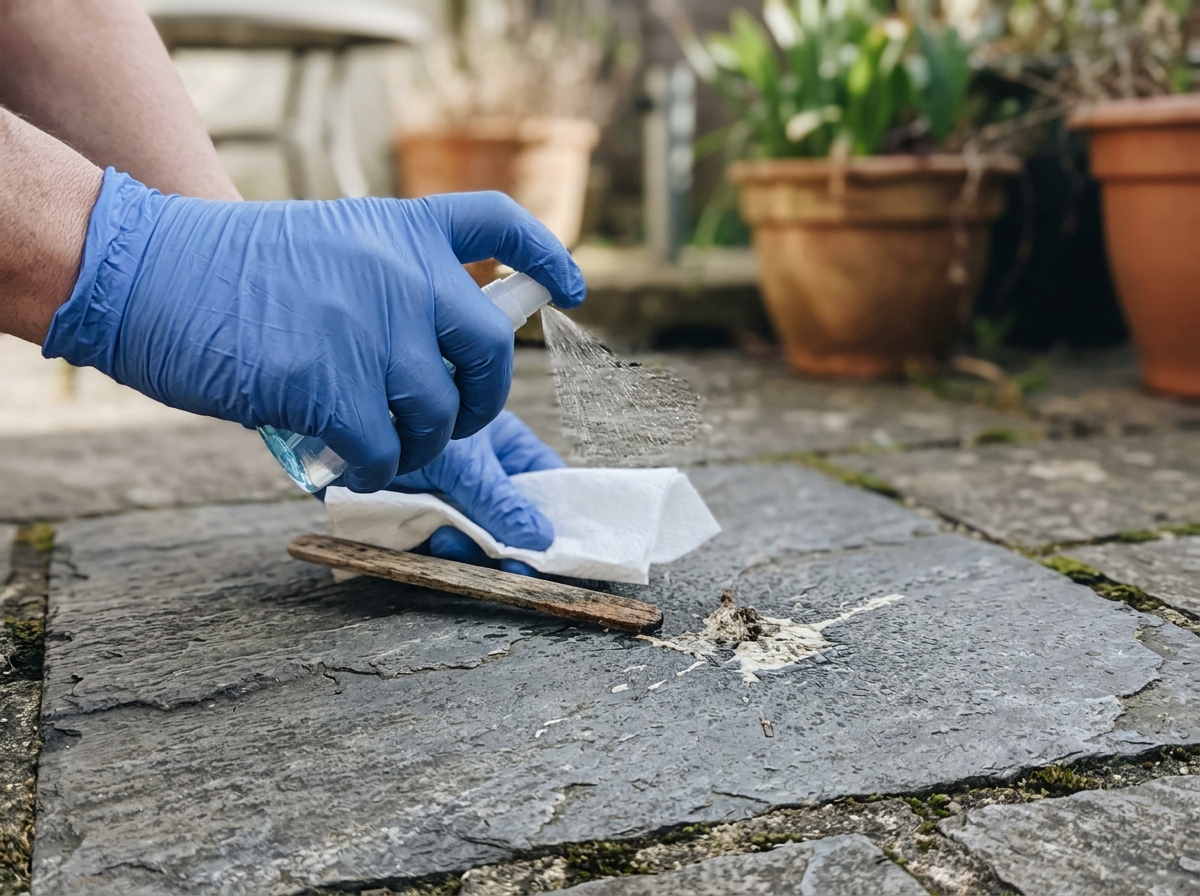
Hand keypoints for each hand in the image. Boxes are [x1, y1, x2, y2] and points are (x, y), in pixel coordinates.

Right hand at [41, 169, 584, 491]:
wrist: (144, 272)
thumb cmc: (229, 268)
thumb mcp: (330, 245)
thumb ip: (391, 284)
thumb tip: (440, 352)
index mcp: (402, 230)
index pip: (499, 225)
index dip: (545, 256)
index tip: (571, 289)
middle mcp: (403, 274)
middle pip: (491, 349)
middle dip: (487, 398)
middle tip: (459, 420)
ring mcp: (373, 330)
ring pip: (442, 414)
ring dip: (424, 442)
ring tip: (387, 442)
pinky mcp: (334, 387)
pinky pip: (389, 451)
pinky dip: (376, 466)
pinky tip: (351, 459)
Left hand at [390, 411, 564, 575]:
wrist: (333, 434)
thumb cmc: (405, 421)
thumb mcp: (464, 463)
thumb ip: (501, 504)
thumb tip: (542, 541)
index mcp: (507, 449)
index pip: (547, 488)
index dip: (557, 522)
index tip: (559, 556)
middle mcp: (483, 477)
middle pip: (513, 524)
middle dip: (507, 546)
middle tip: (509, 566)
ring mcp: (450, 501)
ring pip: (476, 543)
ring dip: (469, 551)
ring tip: (451, 541)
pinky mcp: (418, 522)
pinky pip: (440, 550)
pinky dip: (438, 555)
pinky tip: (431, 544)